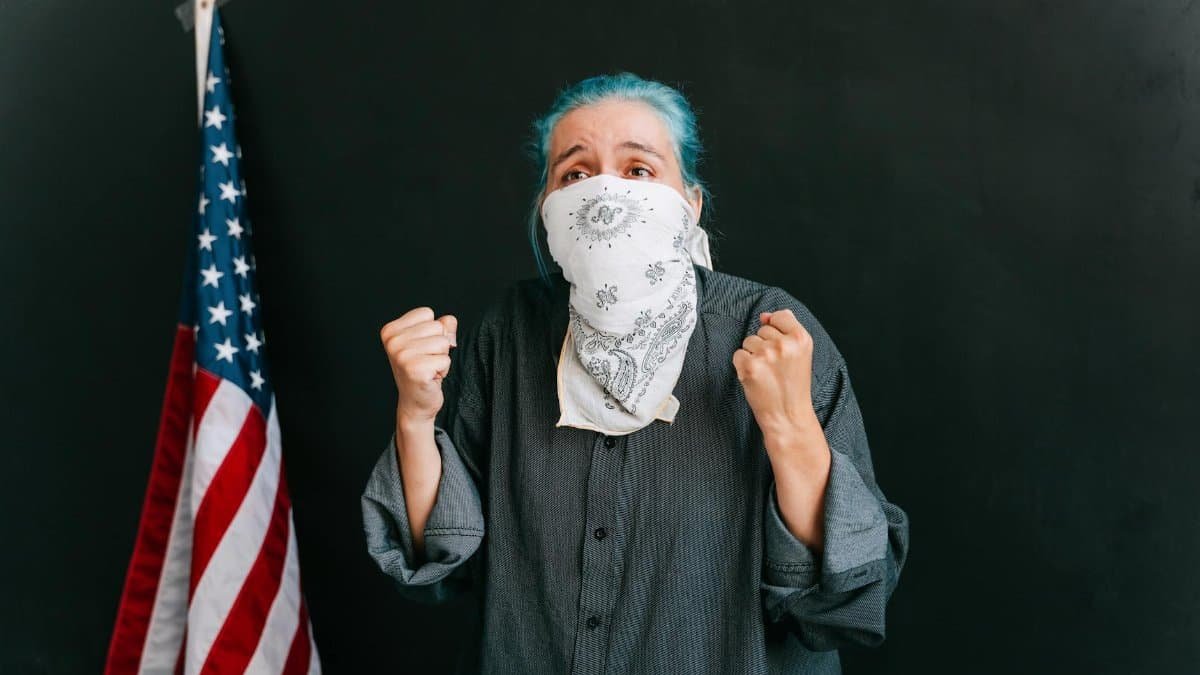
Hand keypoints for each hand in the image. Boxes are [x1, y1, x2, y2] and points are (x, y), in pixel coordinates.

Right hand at [380, 306, 457, 427]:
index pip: (427, 313)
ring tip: (428, 368)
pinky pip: (445, 360)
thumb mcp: (430, 341)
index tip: (421, 348)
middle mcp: (393, 342)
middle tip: (426, 360)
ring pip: (443, 343)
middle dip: (439, 345)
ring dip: (441, 358)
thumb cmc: (423, 369)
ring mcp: (402, 356)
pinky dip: (443, 370)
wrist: (415, 402)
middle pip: (437, 326)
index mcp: (391, 330)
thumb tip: (449, 320)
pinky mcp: (415, 370)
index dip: (431, 331)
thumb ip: (442, 325)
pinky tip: (430, 377)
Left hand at [731, 309, 819, 443]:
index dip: (776, 331)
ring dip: (753, 356)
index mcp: (801, 338)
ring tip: (766, 373)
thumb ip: (786, 329)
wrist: (788, 415)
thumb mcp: (800, 353)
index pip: (780, 316)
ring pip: (748, 341)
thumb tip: (764, 316)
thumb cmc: (793, 386)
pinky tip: (756, 378)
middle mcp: (784, 344)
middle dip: (765, 346)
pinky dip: (742, 366)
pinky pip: (738, 354)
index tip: (781, 348)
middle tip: (776, 367)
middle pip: (762, 330)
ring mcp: (766, 354)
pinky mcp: (750, 365)